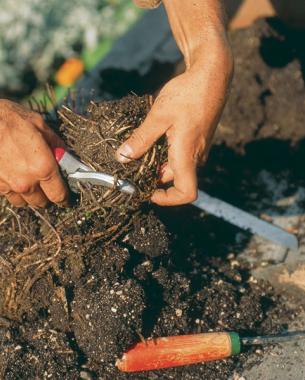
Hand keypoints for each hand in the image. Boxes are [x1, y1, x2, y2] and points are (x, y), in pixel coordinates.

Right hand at [0, 100, 67, 206]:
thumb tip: (65, 157)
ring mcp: (8, 185)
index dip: (64, 198)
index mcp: (43, 168)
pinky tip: (13, 176)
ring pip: (24, 202)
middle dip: (46, 196)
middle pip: (42, 202)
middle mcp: (26, 182)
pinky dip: (13, 189)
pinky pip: (8, 195)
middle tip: (47, 185)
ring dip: (29, 195)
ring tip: (29, 180)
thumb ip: (56, 145)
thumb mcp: (40, 126)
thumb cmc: (10, 119)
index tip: (65, 197)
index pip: (59, 195)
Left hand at [116, 48, 232, 205]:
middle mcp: (196, 156)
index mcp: (187, 155)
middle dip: (154, 177)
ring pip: (176, 166)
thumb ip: (141, 139)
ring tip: (141, 146)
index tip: (149, 191)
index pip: (185, 193)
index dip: (167, 199)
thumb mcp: (159, 116)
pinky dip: (165, 152)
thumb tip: (123, 156)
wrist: (212, 74)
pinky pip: (181, 154)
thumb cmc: (188, 93)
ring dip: (158, 162)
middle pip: (175, 179)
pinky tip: (154, 136)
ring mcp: (198, 147)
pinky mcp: (197, 138)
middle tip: (133, 164)